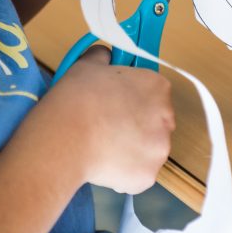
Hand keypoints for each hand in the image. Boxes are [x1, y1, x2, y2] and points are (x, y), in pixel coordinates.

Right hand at [44, 46, 174, 192]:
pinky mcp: (148, 176)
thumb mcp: (87, 65)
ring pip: (147, 149)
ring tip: (101, 147)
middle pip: (155, 121)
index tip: (114, 103)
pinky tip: (102, 166)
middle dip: (136, 125)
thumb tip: (106, 56)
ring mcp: (160, 149)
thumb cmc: (76, 98)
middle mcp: (167, 117)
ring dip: (131, 149)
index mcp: (157, 86)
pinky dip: (124, 173)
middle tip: (107, 127)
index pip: (152, 91)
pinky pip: (138, 174)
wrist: (65, 139)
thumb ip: (103, 57)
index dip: (132, 97)